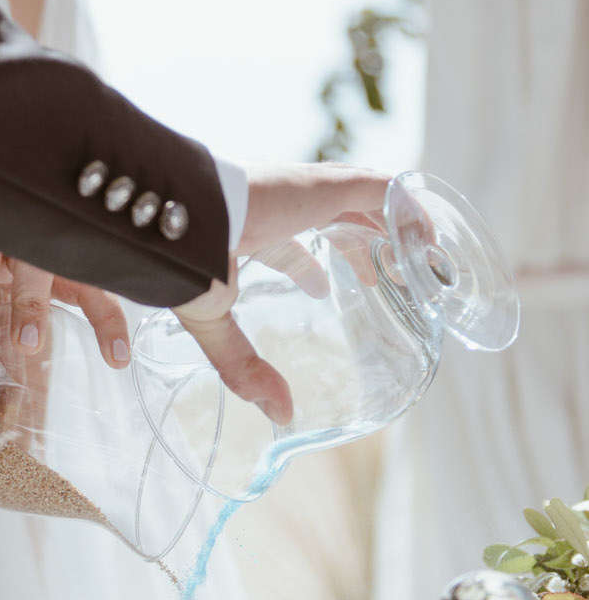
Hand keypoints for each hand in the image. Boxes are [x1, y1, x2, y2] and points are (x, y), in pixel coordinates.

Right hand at [171, 162, 391, 424]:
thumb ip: (243, 366)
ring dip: (384, 225)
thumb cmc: (181, 262)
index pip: (281, 241)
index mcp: (244, 232)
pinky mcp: (320, 186)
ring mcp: (299, 191)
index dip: (302, 264)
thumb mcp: (210, 321)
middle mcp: (275, 205)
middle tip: (377, 276)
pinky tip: (425, 233)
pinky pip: (377, 189)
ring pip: (356, 198)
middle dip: (354, 241)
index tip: (321, 287)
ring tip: (413, 255)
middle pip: (325, 215)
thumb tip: (280, 413)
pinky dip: (404, 208)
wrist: (174, 218)